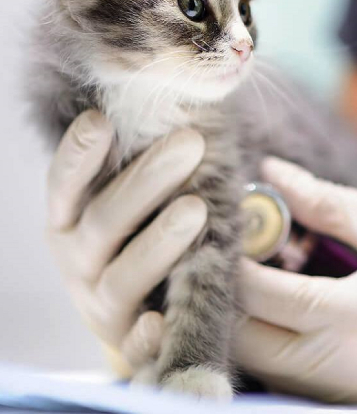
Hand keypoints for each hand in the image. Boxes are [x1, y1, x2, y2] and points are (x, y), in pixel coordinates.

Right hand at [46, 110, 206, 373]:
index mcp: (71, 220)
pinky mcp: (129, 343)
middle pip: (105, 220)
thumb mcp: (135, 200)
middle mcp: (78, 260)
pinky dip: (145, 335)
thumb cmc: (143, 235)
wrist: (144, 310)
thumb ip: (143, 163)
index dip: (79, 154)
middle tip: (191, 142)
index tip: (101, 120)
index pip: (66, 184)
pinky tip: (159, 321)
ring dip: (159, 242)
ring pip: (124, 276)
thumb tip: (184, 106)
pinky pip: (135, 343)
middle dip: (148, 179)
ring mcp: (102, 304)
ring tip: (196, 209)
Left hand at [232, 159, 356, 402]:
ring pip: (266, 363)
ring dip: (253, 320)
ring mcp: (349, 394)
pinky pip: (297, 373)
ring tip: (266, 269)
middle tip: (238, 246)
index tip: (222, 219)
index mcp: (348, 322)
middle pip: (245, 342)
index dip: (228, 255)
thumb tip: (271, 173)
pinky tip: (296, 297)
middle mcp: (338, 372)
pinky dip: (283, 339)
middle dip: (230, 296)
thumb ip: (322, 201)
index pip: (253, 296)